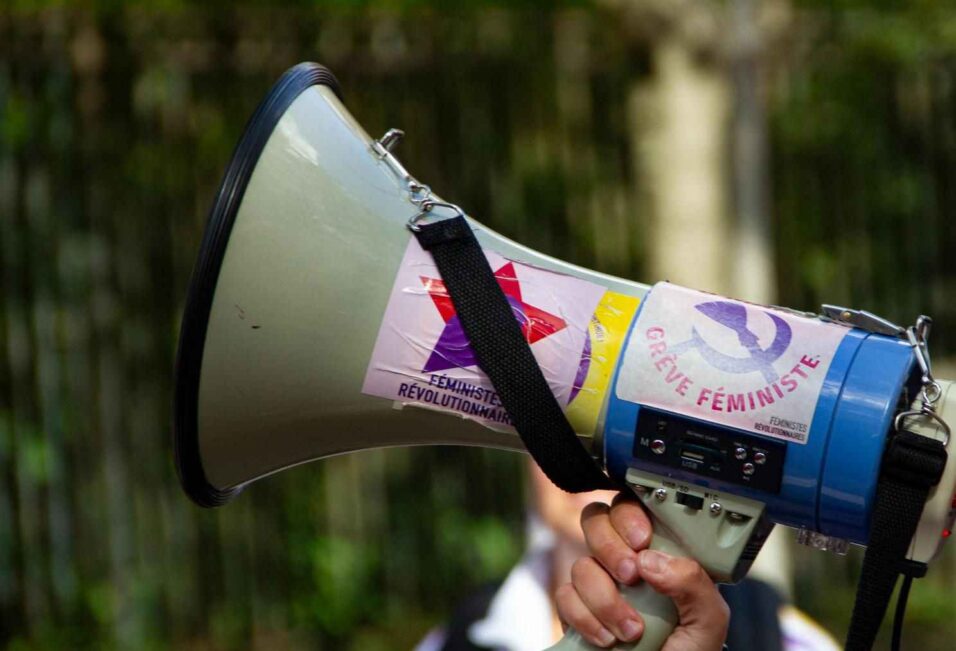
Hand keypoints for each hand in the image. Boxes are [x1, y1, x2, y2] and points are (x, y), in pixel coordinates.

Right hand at [555, 493, 729, 649]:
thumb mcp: (708, 621)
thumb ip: (694, 583)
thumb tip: (650, 559)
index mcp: (658, 554)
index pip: (633, 508)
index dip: (630, 515)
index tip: (642, 540)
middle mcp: (624, 562)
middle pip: (596, 521)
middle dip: (610, 547)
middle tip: (630, 576)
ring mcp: (598, 584)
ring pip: (581, 564)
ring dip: (605, 599)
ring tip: (631, 631)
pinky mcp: (577, 609)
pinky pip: (565, 596)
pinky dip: (585, 618)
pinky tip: (607, 638)